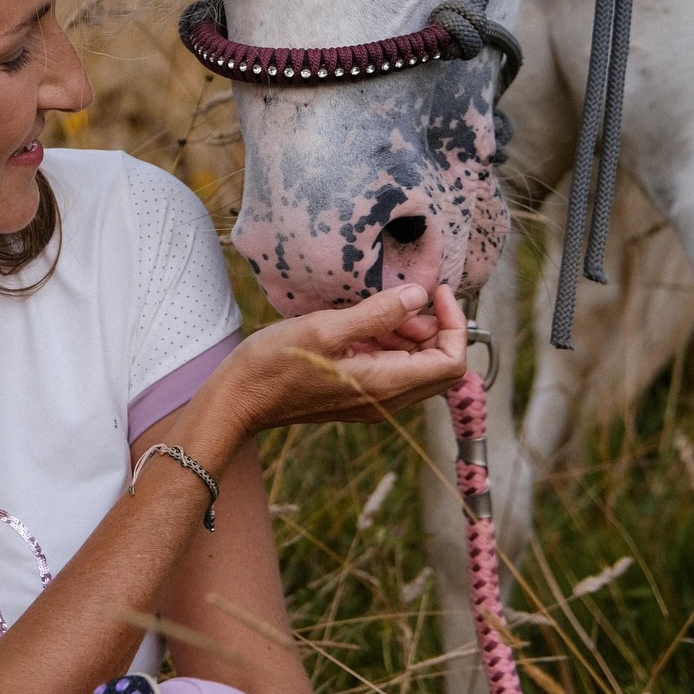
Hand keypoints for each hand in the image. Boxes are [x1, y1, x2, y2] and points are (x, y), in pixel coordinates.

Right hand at [215, 284, 467, 430]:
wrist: (239, 400)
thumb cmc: (274, 364)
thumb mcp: (325, 329)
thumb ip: (377, 314)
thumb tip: (418, 296)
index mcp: (386, 384)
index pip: (451, 363)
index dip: (455, 325)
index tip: (437, 292)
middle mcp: (386, 399)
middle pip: (440, 367)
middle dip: (435, 328)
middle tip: (408, 298)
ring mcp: (372, 400)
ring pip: (416, 368)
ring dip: (410, 334)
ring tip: (380, 307)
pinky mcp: (356, 395)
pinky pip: (391, 370)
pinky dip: (389, 344)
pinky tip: (362, 324)